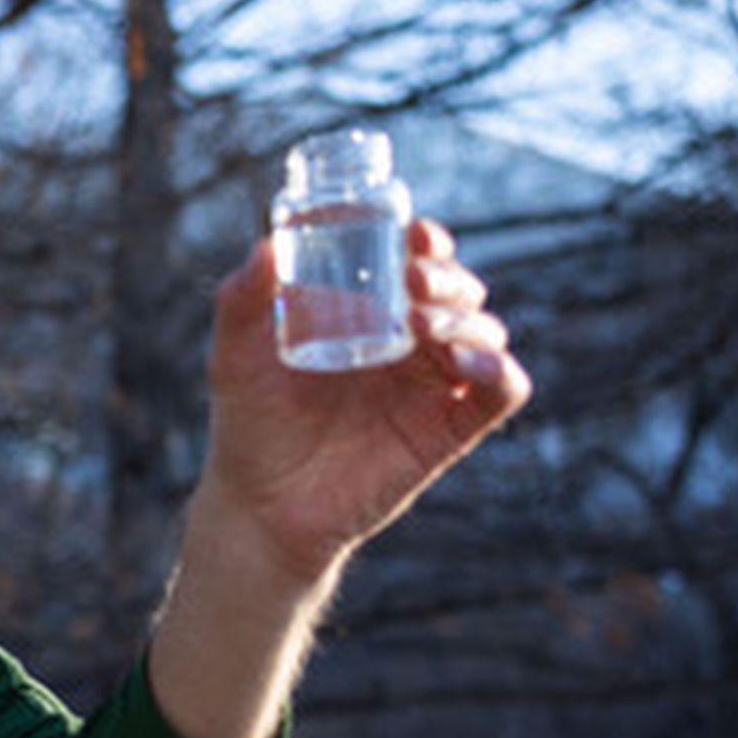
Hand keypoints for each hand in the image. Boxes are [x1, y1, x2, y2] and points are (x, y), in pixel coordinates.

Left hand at [200, 217, 531, 583]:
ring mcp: (434, 386)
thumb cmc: (250, 422)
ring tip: (420, 325)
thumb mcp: (235, 353)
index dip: (426, 240)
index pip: (419, 261)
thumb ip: (243, 297)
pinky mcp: (451, 430)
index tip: (410, 234)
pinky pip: (503, 390)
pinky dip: (497, 368)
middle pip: (459, 290)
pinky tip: (459, 361)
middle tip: (411, 281)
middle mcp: (412, 344)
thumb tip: (269, 244)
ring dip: (464, 316)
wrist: (260, 503)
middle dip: (446, 275)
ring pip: (486, 330)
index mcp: (372, 313)